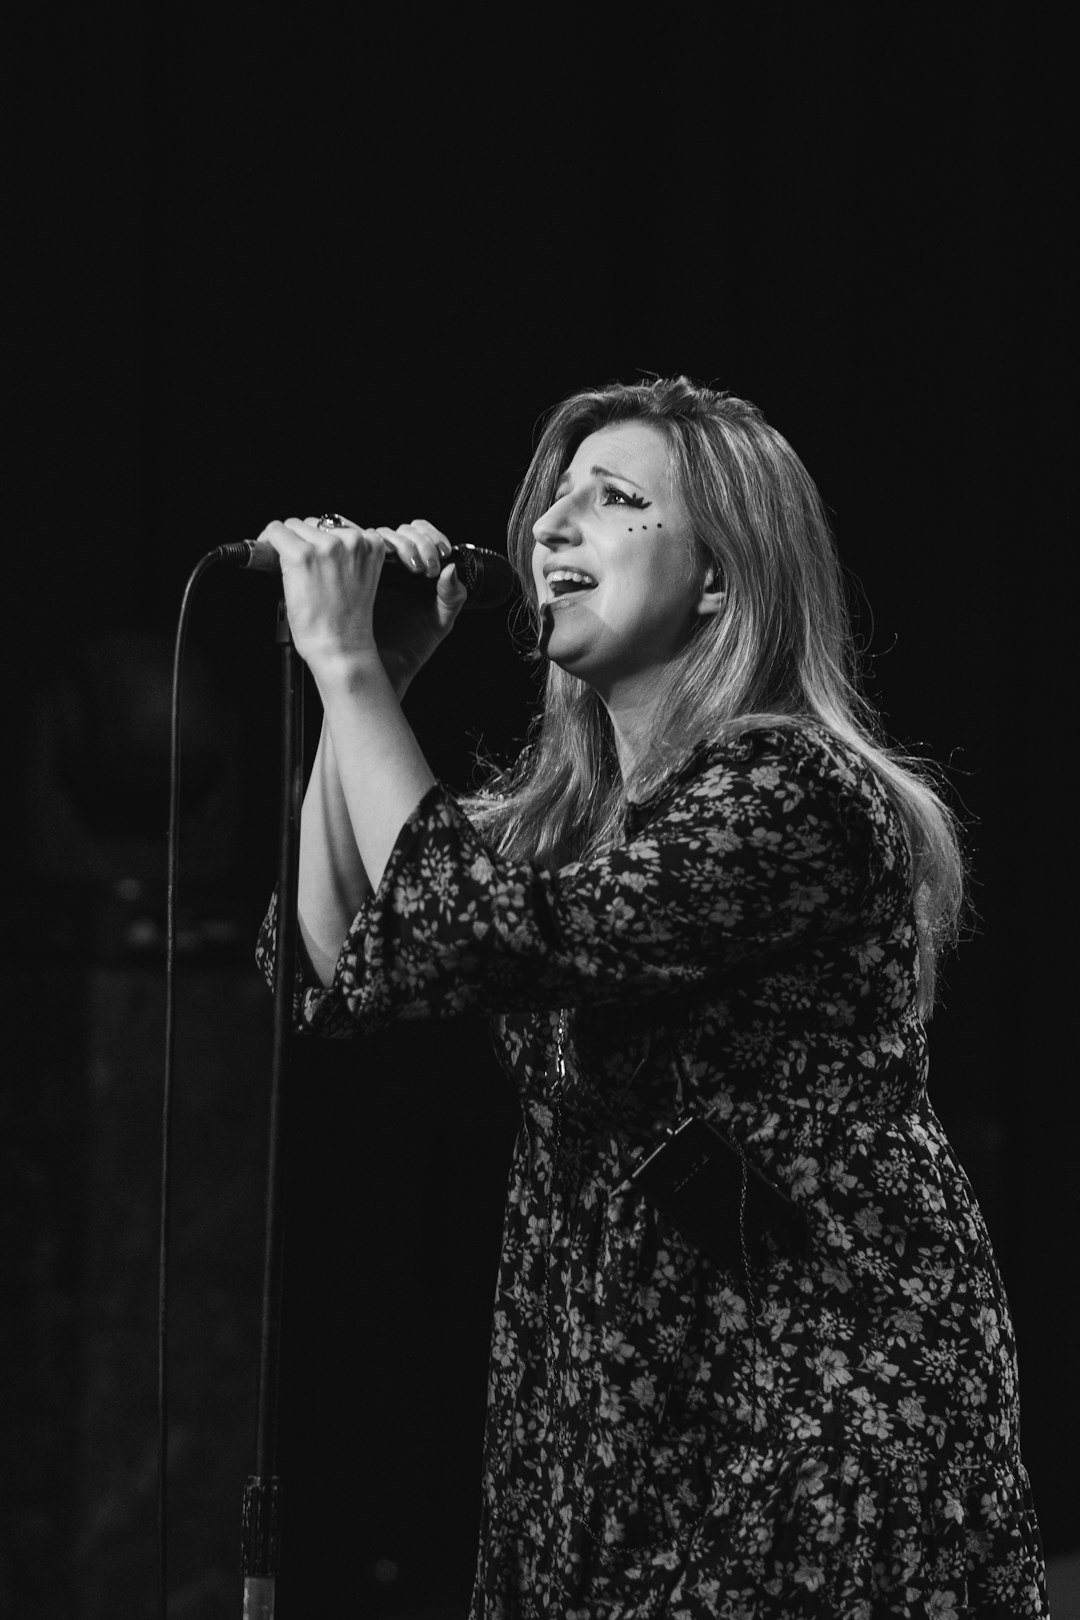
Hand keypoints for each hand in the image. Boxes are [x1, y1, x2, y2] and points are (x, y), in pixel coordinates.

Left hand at [254, 515, 467, 687]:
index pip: (339, 525)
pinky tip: (269, 557)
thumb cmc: (349, 623)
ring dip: (290, 544)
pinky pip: (275, 531)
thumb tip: (316, 539)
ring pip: (295, 526)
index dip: (321, 539)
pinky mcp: (301, 555)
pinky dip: (268, 542)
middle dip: (306, 542)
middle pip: (315, 523)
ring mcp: (326, 546)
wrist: (342, 648)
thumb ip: (348, 555)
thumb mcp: (360, 578)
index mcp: (371, 544)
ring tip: (293, 572)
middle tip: (303, 569)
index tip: (313, 552)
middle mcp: (351, 541)